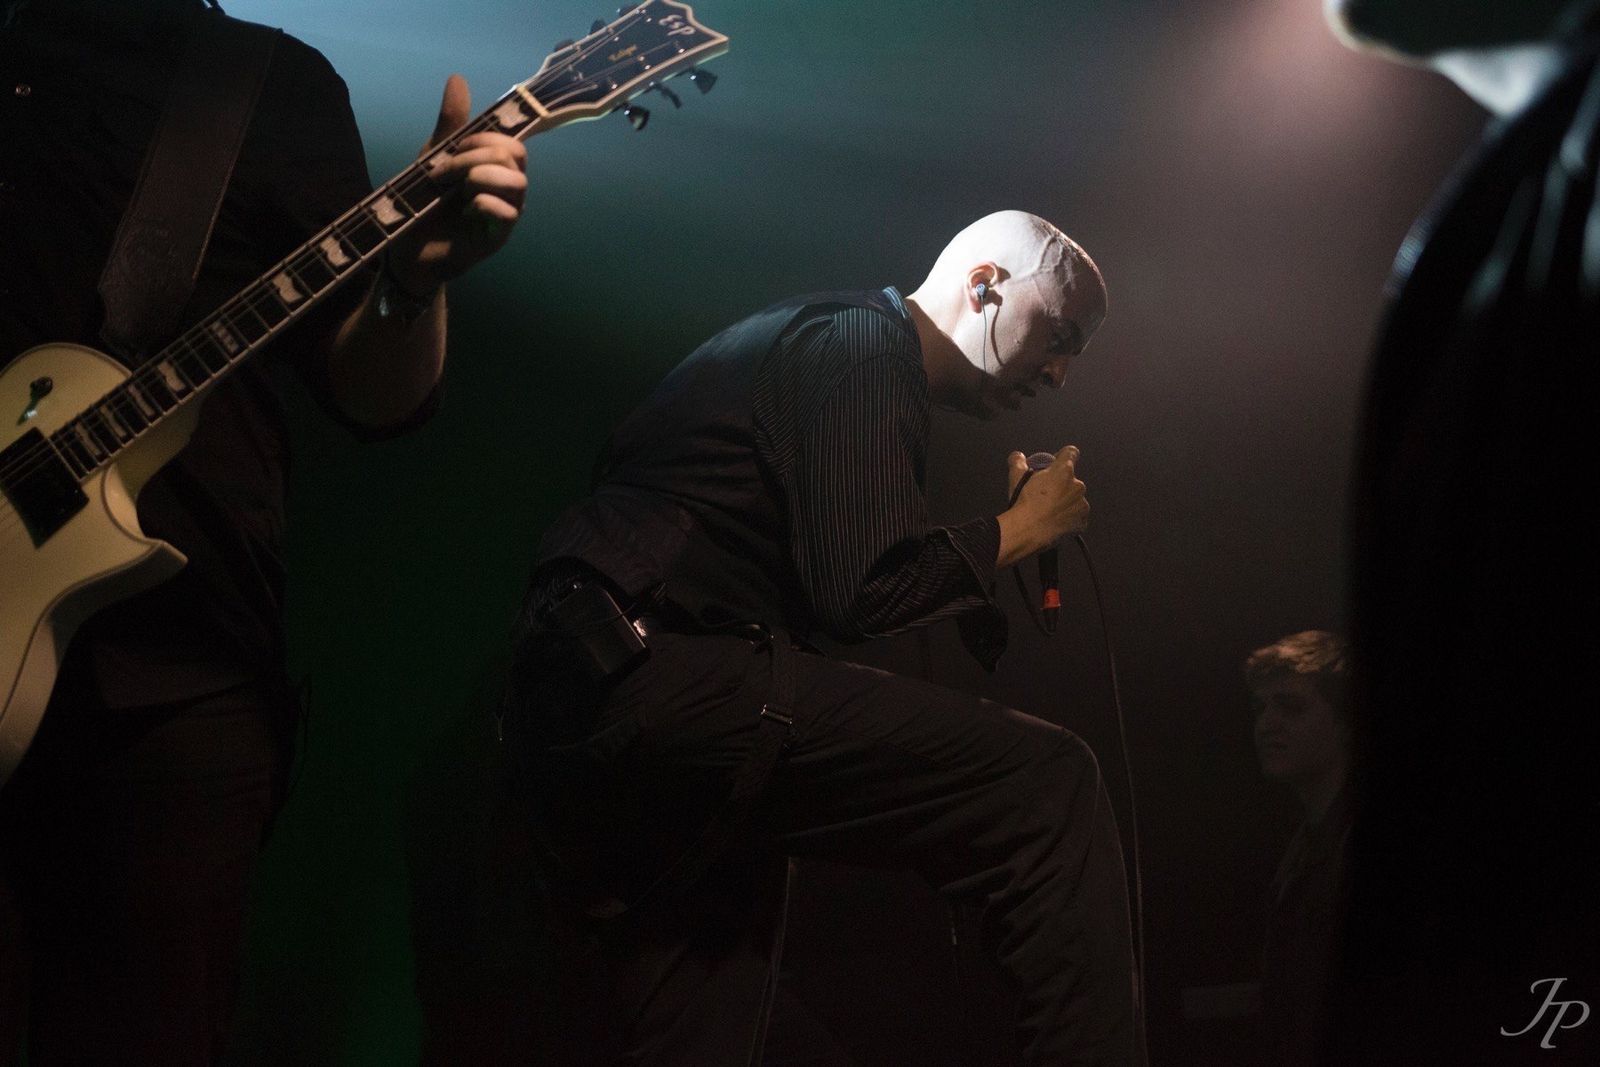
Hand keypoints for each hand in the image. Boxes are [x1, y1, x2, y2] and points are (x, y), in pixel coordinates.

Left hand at [386, 75, 527, 295]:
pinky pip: (508, 213)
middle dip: (474, 157)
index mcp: (495, 168)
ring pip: (517, 182)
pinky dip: (484, 204)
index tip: (454, 148)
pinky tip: (465, 211)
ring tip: (456, 191)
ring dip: (479, 178)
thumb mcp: (434, 155)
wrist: (406, 245)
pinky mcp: (498, 237)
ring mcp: (506, 213)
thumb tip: (458, 78)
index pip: (512, 142)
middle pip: (515, 157)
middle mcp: (506, 189)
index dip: (485, 138)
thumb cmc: (424, 201)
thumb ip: (451, 123)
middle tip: (444, 174)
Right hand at [997, 445, 1088, 565]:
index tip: (1054, 464)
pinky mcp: (1082, 521)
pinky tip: (1055, 521)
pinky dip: (1068, 518)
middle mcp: (1077, 485)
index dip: (1062, 456)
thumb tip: (1018, 456)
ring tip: (1049, 511)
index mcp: (1064, 470)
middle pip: (1071, 479)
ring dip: (1065, 502)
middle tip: (1045, 494)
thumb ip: (1017, 462)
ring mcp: (1082, 504)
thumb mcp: (1015, 477)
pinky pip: (1077, 517)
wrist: (1027, 531)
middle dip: (1060, 484)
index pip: (1071, 452)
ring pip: (1074, 499)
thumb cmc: (1023, 502)